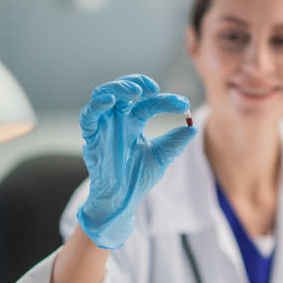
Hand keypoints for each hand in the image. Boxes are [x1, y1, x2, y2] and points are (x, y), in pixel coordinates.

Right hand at [77, 74, 196, 248]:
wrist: (123, 200)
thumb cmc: (138, 177)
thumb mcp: (162, 156)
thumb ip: (176, 141)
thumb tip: (194, 127)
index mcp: (134, 122)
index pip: (149, 103)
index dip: (166, 100)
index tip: (184, 104)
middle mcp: (118, 120)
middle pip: (123, 91)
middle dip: (136, 83)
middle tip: (153, 88)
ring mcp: (104, 126)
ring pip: (104, 95)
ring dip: (118, 88)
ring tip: (135, 92)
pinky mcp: (91, 137)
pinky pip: (88, 116)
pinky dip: (96, 106)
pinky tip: (110, 101)